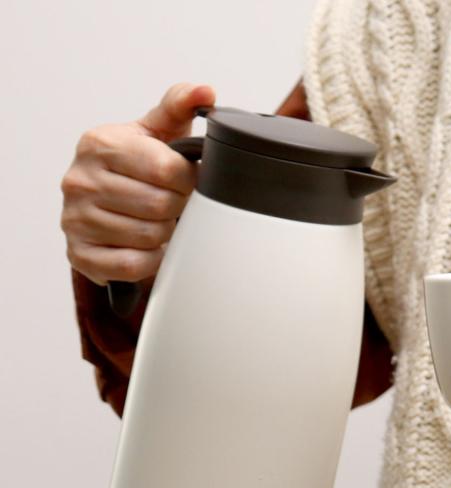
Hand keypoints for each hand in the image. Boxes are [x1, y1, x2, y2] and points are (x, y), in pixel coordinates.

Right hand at [60, 82, 214, 286]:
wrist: (104, 204)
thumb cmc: (138, 166)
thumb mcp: (157, 131)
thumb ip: (179, 106)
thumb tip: (206, 91)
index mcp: (99, 144)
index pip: (166, 168)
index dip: (189, 179)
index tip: (187, 180)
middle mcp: (79, 180)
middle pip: (160, 205)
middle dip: (178, 207)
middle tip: (175, 204)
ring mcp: (75, 220)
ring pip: (150, 237)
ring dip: (166, 234)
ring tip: (160, 221)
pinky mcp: (81, 255)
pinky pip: (133, 265)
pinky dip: (152, 259)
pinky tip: (149, 245)